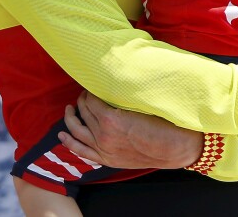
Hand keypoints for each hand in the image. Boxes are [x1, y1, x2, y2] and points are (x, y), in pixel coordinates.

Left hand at [58, 91, 201, 168]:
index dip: (90, 89)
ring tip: (69, 108)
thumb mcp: (142, 102)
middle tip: (86, 92)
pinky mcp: (107, 159)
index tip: (92, 83)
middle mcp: (103, 135)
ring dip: (71, 117)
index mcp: (111, 119)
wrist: (176, 147)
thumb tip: (113, 78)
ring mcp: (104, 149)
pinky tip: (62, 134)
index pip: (91, 99)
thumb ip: (123, 94)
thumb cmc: (163, 121)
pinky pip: (82, 151)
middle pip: (84, 112)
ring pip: (78, 131)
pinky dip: (69, 142)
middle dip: (82, 100)